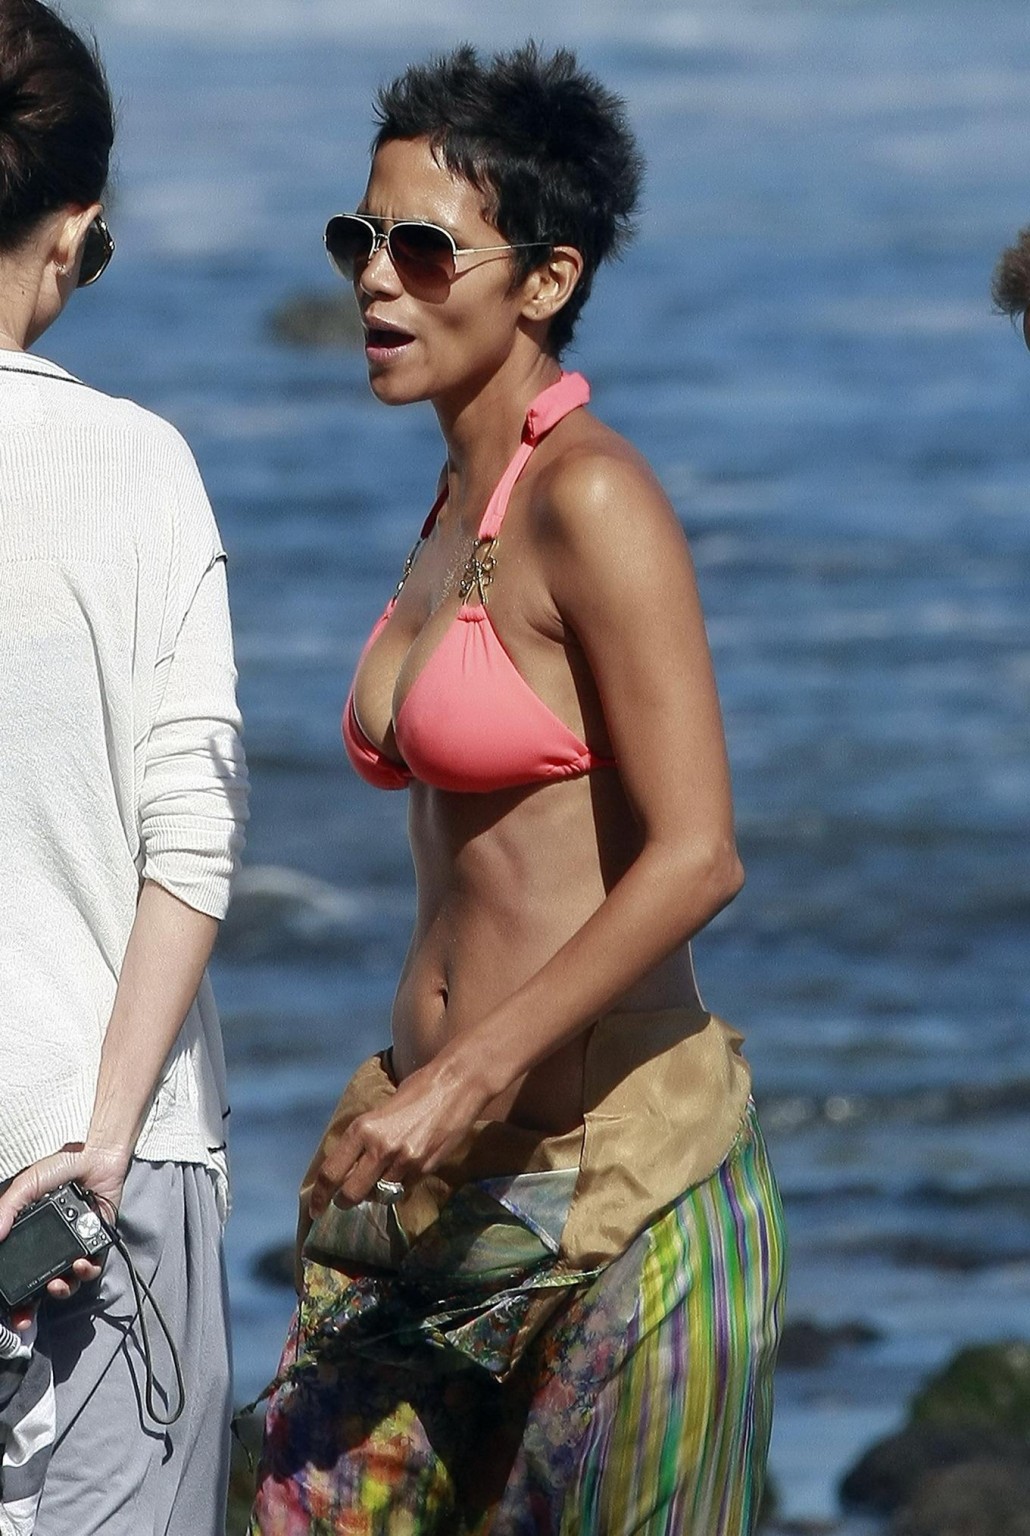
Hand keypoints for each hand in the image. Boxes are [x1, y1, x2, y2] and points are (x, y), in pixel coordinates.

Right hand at [0, 1142, 129, 1327]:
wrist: (95, 1155)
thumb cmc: (59, 1167)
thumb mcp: (26, 1186)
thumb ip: (7, 1209)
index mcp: (31, 1235)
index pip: (19, 1270)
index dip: (13, 1292)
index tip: (7, 1308)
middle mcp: (52, 1246)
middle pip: (39, 1286)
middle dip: (31, 1307)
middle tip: (26, 1317)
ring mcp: (74, 1246)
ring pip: (67, 1283)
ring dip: (61, 1291)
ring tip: (57, 1285)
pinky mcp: (97, 1243)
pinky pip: (92, 1267)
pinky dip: (86, 1271)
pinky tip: (81, 1263)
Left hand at [307, 1058, 486, 1217]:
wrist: (457, 1084)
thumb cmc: (417, 1089)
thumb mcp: (380, 1110)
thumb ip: (365, 1139)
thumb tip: (350, 1166)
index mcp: (362, 1129)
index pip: (331, 1173)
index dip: (319, 1196)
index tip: (315, 1209)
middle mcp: (379, 1148)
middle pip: (350, 1194)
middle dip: (345, 1201)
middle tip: (344, 1200)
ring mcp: (404, 1161)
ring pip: (378, 1196)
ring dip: (374, 1193)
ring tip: (379, 1178)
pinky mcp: (424, 1168)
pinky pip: (402, 1190)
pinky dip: (398, 1187)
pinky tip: (404, 1170)